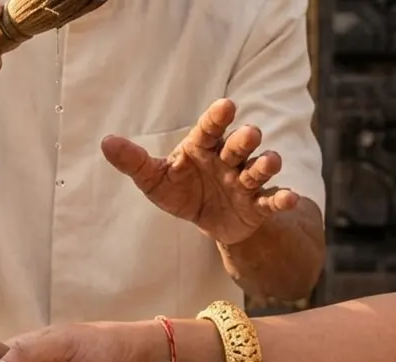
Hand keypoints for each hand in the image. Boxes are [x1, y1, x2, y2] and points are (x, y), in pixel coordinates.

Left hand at [102, 99, 299, 244]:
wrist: (209, 222)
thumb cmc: (182, 190)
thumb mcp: (155, 179)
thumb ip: (133, 162)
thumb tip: (105, 142)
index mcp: (204, 147)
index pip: (211, 127)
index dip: (218, 117)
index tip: (227, 105)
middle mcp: (229, 159)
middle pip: (240, 143)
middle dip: (245, 138)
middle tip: (248, 135)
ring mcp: (246, 181)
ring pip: (260, 168)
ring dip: (266, 164)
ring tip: (269, 162)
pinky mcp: (258, 205)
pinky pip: (272, 200)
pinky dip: (282, 199)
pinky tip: (289, 198)